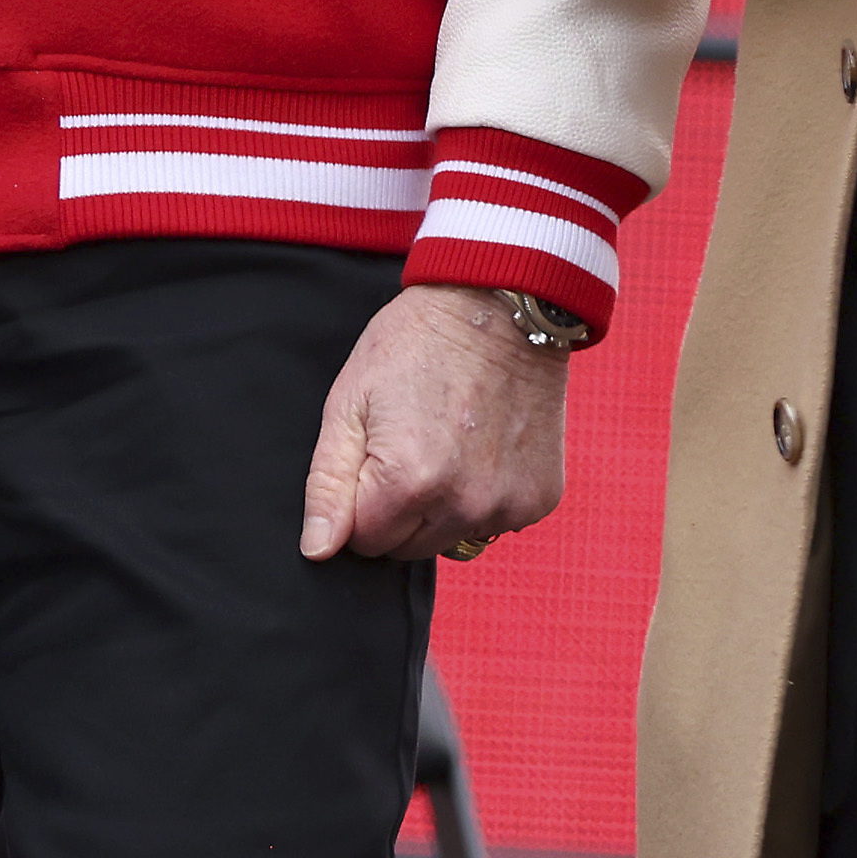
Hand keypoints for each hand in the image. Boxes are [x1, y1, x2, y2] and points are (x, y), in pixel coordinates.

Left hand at [296, 286, 570, 562]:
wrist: (500, 307)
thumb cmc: (416, 344)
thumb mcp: (350, 401)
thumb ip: (328, 485)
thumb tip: (317, 550)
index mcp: (409, 482)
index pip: (365, 541)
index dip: (360, 502)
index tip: (374, 454)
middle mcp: (464, 505)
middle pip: (408, 548)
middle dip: (398, 510)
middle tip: (410, 443)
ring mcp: (508, 505)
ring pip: (451, 539)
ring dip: (442, 507)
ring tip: (447, 442)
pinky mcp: (539, 500)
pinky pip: (494, 523)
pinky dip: (482, 496)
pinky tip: (482, 447)